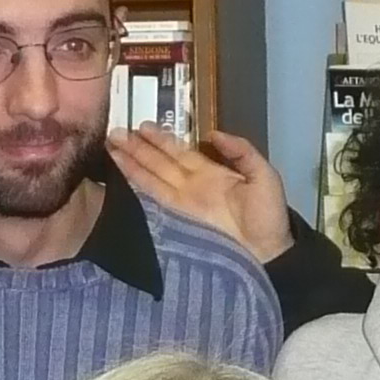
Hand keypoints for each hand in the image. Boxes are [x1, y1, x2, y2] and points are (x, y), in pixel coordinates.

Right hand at [107, 125, 292, 259]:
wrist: (267, 253)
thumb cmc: (269, 216)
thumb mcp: (263, 176)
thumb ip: (241, 151)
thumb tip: (213, 134)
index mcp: (210, 173)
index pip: (179, 152)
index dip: (161, 139)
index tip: (141, 125)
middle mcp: (190, 186)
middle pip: (159, 162)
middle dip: (137, 147)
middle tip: (115, 131)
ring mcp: (181, 203)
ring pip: (150, 177)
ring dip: (130, 161)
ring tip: (110, 145)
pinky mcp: (175, 220)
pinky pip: (152, 198)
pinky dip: (135, 186)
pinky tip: (119, 173)